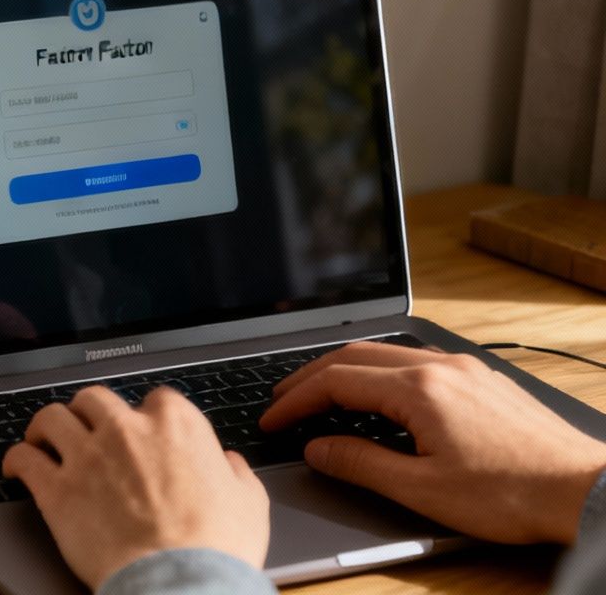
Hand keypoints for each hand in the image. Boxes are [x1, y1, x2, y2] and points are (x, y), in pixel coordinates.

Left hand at [4, 386, 267, 587]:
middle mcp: (125, 429)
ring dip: (46, 427)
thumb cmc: (218, 547)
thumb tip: (229, 462)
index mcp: (175, 424)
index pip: (154, 399)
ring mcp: (87, 456)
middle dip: (89, 412)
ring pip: (51, 418)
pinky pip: (24, 458)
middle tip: (86, 428)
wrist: (180, 582)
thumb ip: (235, 473)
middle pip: (94, 399)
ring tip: (44, 438)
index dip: (146, 416)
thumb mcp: (248, 502)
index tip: (141, 430)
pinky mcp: (56, 489)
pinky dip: (17, 459)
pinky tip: (16, 467)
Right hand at [261, 342, 605, 543]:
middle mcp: (441, 367)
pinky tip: (382, 397)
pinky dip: (383, 373)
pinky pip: (419, 361)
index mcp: (419, 389)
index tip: (273, 420)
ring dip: (347, 370)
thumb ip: (362, 463)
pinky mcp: (485, 382)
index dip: (296, 400)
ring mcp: (467, 370)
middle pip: (356, 355)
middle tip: (283, 399)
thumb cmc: (512, 494)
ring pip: (389, 353)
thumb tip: (318, 449)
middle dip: (312, 376)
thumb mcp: (423, 489)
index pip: (336, 381)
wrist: (587, 492)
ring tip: (323, 394)